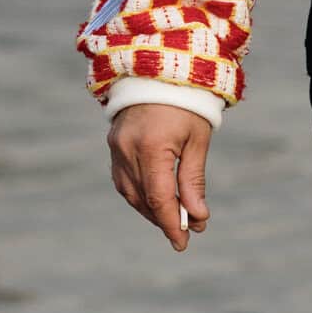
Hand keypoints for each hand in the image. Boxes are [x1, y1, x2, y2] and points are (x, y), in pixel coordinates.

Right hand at [107, 105, 212, 253]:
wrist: (159, 69)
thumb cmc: (187, 103)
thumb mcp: (198, 140)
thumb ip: (194, 180)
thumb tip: (197, 217)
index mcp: (152, 146)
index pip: (159, 198)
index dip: (171, 224)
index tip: (184, 243)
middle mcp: (127, 149)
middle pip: (143, 199)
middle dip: (164, 220)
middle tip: (187, 233)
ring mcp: (116, 147)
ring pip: (130, 193)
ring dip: (150, 210)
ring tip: (174, 219)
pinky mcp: (114, 145)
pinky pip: (123, 180)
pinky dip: (139, 195)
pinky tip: (155, 201)